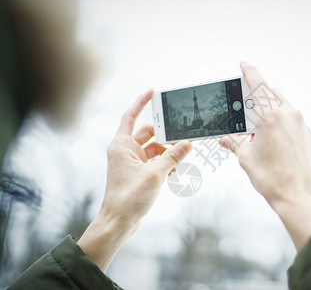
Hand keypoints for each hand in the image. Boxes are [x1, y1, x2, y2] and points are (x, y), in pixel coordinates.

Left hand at [78, 90, 191, 270]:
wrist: (118, 223)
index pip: (131, 116)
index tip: (153, 91)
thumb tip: (188, 143)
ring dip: (167, 153)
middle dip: (165, 136)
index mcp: (121, 145)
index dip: (141, 102)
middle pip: (148, 134)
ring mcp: (131, 163)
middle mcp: (125, 151)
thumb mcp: (155, 174)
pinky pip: (154, 161)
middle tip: (182, 136)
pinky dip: (165, 163)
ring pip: (153, 149)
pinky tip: (175, 171)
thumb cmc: (129, 198)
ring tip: (182, 159)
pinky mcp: (137, 173)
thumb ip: (173, 157)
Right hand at [220, 63, 310, 249]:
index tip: (243, 64)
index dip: (249, 72)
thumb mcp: (247, 158)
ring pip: (282, 105)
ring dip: (267, 108)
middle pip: (270, 93)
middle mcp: (289, 115)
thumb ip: (234, 143)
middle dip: (256, 95)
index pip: (258, 85)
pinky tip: (268, 137)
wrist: (301, 197)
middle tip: (242, 106)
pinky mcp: (307, 135)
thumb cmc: (274, 179)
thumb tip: (224, 138)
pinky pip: (290, 119)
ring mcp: (301, 124)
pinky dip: (278, 120)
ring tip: (253, 126)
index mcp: (271, 115)